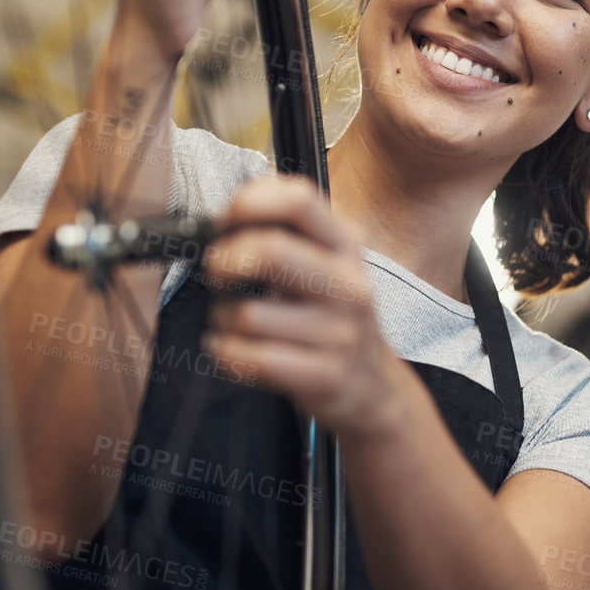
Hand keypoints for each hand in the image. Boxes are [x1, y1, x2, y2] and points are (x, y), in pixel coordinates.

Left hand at [200, 175, 403, 438]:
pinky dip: (227, 353)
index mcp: (346, 247)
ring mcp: (341, 333)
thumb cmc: (331, 321)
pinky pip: (254, 359)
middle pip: (271, 251)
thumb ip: (288, 234)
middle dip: (224, 262)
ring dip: (222, 318)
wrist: (372, 389)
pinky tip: (230, 350)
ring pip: (250, 314)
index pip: (299, 200)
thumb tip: (230, 211)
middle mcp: (349, 285)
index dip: (249, 203)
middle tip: (217, 275)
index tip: (225, 223)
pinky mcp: (327, 376)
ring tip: (230, 321)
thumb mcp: (327, 267)